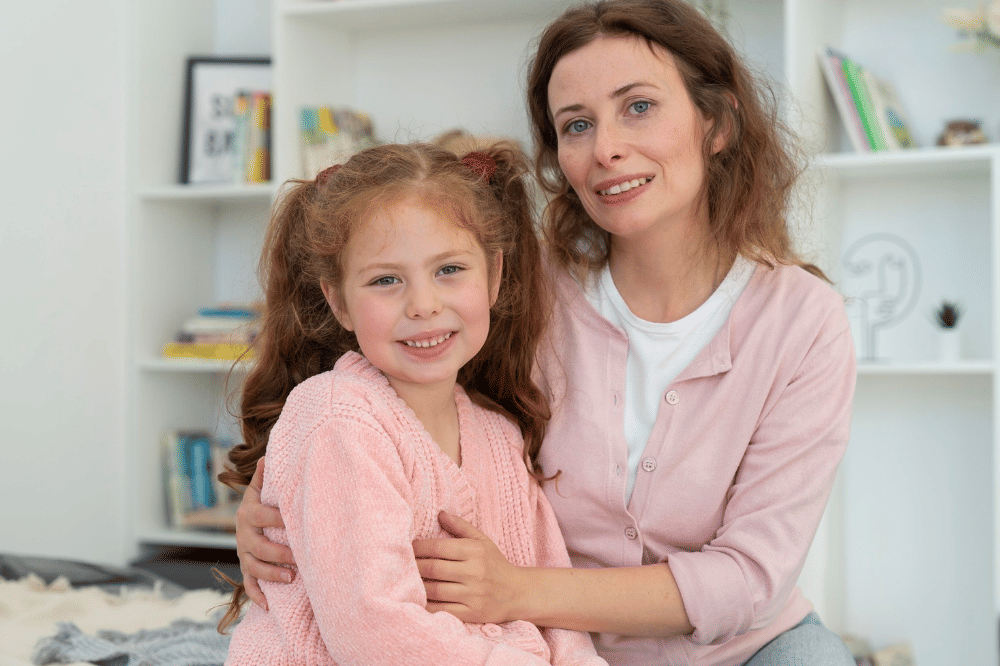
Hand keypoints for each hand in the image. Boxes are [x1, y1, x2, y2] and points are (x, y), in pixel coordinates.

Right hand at [235, 457, 295, 608]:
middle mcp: (243, 535)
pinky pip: (248, 585)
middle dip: (278, 553)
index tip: (296, 524)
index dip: (279, 520)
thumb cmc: (263, 502)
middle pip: (258, 547)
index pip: (263, 516)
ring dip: (271, 575)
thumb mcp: (261, 488)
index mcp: (248, 513)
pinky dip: (256, 596)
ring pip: (253, 568)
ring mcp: (243, 553)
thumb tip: (264, 456)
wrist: (247, 518)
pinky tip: (268, 607)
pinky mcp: (245, 568)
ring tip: (291, 579)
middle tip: (299, 558)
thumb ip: (265, 477)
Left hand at [413, 511, 524, 623]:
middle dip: (415, 566)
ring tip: (407, 581)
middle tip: (402, 565)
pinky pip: (441, 610)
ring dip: (417, 586)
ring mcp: (473, 594)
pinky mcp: (471, 613)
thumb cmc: (496, 564)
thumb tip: (440, 513)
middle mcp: (474, 572)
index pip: (439, 547)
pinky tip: (418, 599)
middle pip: (434, 569)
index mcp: (475, 551)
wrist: (518, 593)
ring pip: (435, 590)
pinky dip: (426, 605)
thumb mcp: (483, 541)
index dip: (419, 547)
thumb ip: (461, 527)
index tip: (409, 547)